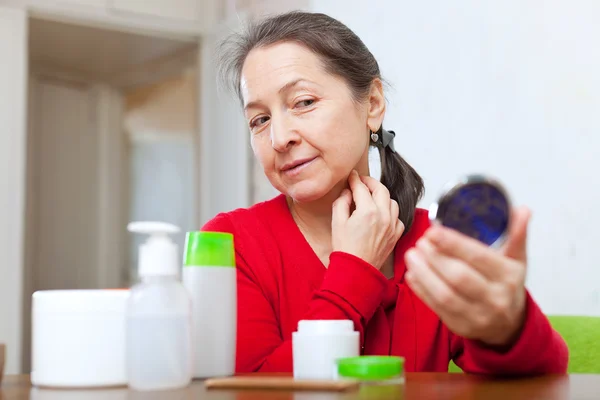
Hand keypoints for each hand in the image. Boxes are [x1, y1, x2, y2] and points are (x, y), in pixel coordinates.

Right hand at [332, 170, 403, 269]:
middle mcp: (383, 216)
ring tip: (372, 197)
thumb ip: (342, 202)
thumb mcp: (337, 222)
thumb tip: (348, 192)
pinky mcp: (396, 235)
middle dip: (371, 182)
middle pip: (381, 189)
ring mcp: (392, 225)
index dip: (355, 179)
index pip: (362, 188)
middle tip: (362, 181)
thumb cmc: (346, 249)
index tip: (352, 176)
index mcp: (368, 211)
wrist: (356, 270)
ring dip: (382, 196)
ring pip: (392, 201)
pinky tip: (382, 214)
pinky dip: (390, 212)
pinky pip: (397, 217)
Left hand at [404, 206, 530, 346]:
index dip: (454, 244)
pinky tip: (412, 274)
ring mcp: (478, 316)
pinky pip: (437, 308)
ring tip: (411, 254)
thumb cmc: (507, 284)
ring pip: (444, 295)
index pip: (479, 258)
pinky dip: (421, 290)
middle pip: (459, 277)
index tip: (433, 231)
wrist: (510, 324)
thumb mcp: (516, 259)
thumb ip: (516, 234)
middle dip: (435, 257)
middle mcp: (495, 298)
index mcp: (509, 276)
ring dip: (423, 273)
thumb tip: (522, 210)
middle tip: (421, 241)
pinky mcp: (461, 327)